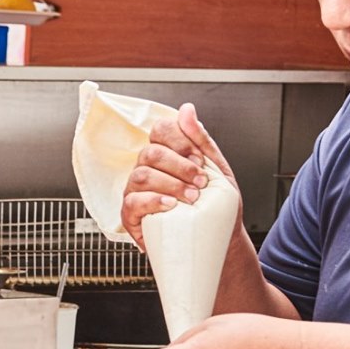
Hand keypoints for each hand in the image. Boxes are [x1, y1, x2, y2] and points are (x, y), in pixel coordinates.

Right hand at [120, 103, 241, 247]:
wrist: (218, 239)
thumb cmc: (215, 205)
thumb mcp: (216, 169)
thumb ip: (200, 139)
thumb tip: (187, 109)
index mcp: (165, 154)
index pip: (160, 130)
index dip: (180, 141)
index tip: (200, 160)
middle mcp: (146, 169)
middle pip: (151, 153)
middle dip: (180, 166)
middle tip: (201, 183)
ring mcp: (136, 191)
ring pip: (141, 175)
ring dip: (171, 184)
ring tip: (192, 198)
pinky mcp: (131, 215)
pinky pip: (133, 202)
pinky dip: (153, 201)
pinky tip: (171, 205)